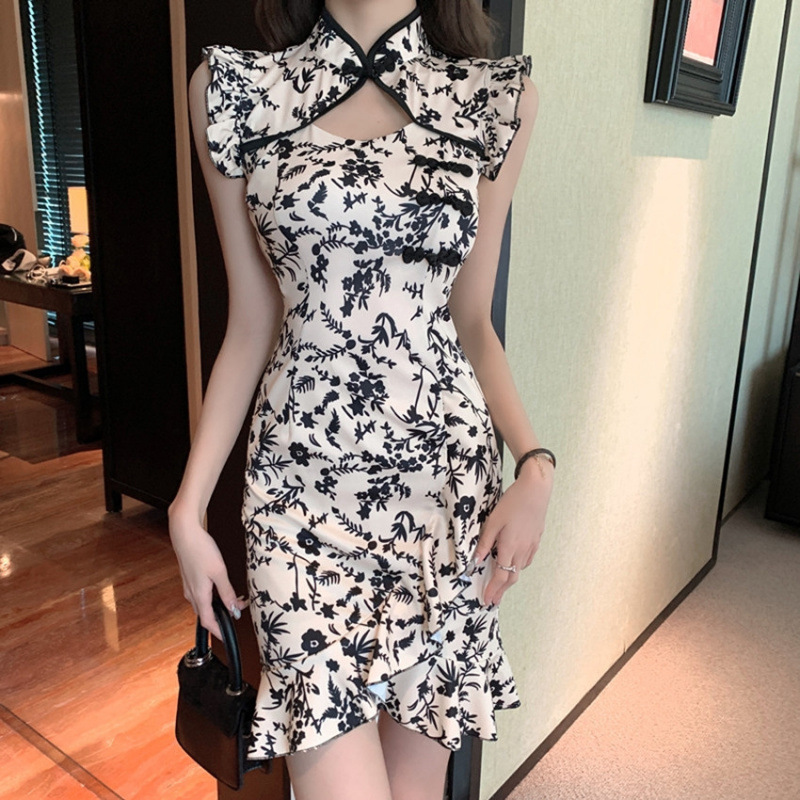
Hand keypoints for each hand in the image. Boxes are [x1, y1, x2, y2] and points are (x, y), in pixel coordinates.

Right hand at [167, 504, 249, 639]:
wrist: (185, 533)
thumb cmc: (200, 550)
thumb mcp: (219, 572)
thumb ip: (227, 592)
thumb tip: (234, 610)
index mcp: (199, 595)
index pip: (208, 622)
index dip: (218, 632)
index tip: (228, 638)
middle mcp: (191, 594)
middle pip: (206, 614)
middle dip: (223, 616)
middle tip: (240, 609)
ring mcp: (189, 586)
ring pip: (204, 603)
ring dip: (219, 605)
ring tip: (236, 598)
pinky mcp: (190, 578)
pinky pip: (202, 594)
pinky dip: (213, 596)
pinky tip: (222, 588)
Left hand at [471, 457, 553, 607]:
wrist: (536, 490)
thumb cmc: (512, 503)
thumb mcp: (493, 521)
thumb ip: (484, 543)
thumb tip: (475, 562)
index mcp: (510, 547)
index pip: (501, 576)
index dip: (493, 590)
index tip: (486, 600)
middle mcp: (522, 551)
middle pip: (511, 577)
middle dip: (501, 591)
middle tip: (493, 601)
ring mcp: (531, 546)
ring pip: (520, 569)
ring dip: (510, 580)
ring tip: (501, 587)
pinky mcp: (536, 540)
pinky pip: (527, 560)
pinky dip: (518, 568)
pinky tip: (514, 566)